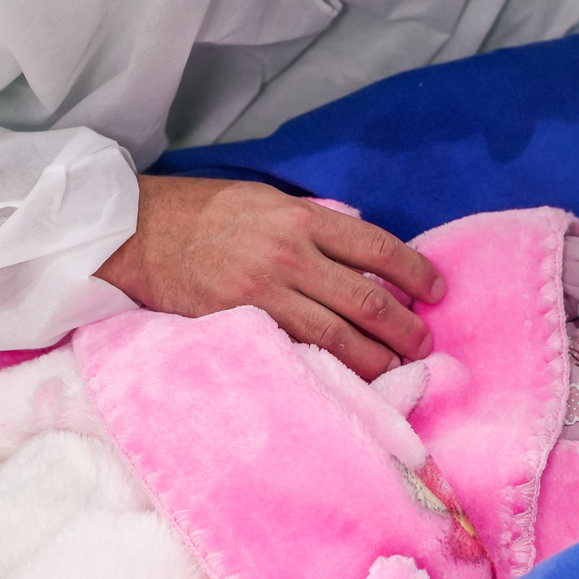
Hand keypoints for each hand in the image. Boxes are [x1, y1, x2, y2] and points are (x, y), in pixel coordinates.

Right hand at [95, 175, 441, 378]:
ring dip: (376, 358)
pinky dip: (328, 368)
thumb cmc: (210, 212)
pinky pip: (296, 351)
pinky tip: (348, 378)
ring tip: (397, 369)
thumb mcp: (271, 200)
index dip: (416, 273)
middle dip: (404, 328)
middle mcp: (289, 256)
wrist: (141, 231)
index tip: (436, 291)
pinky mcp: (239, 324)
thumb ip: (318, 224)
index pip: (379, 249)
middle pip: (366, 300)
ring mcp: (264, 294)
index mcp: (303, 219)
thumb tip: (366, 251)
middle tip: (424, 343)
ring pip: (337, 336)